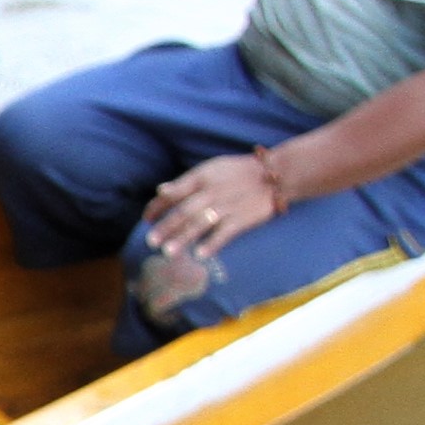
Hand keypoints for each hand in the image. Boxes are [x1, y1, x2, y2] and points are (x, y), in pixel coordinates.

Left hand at [135, 148, 286, 286]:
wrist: (277, 174)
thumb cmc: (240, 172)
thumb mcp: (212, 169)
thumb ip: (187, 182)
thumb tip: (161, 190)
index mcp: (202, 177)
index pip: (173, 193)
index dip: (157, 206)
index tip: (146, 219)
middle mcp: (212, 191)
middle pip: (184, 211)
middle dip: (166, 227)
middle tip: (150, 242)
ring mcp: (227, 205)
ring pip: (201, 223)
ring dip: (183, 239)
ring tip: (168, 252)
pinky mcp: (243, 218)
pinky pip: (224, 233)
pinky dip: (212, 244)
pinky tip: (200, 255)